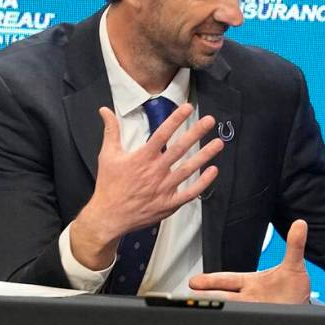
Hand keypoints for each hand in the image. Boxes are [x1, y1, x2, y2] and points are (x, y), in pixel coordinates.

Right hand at [71, 105, 223, 268]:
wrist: (109, 216)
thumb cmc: (109, 185)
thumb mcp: (107, 155)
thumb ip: (110, 131)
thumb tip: (104, 110)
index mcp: (142, 158)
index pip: (162, 134)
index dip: (176, 119)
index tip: (188, 108)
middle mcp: (155, 171)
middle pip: (179, 148)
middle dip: (196, 133)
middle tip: (210, 121)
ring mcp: (164, 188)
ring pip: (188, 169)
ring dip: (205, 155)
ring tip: (219, 143)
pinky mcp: (169, 203)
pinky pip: (190, 192)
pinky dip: (203, 182)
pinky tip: (213, 170)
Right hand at [187, 219, 310, 303]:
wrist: (304, 310)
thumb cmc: (294, 288)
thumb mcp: (294, 266)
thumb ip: (295, 246)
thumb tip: (300, 224)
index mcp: (251, 283)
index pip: (227, 280)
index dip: (211, 281)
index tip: (194, 282)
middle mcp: (248, 299)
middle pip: (223, 298)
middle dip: (207, 297)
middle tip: (190, 297)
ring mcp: (252, 312)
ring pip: (230, 312)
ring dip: (218, 312)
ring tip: (201, 313)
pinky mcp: (258, 323)